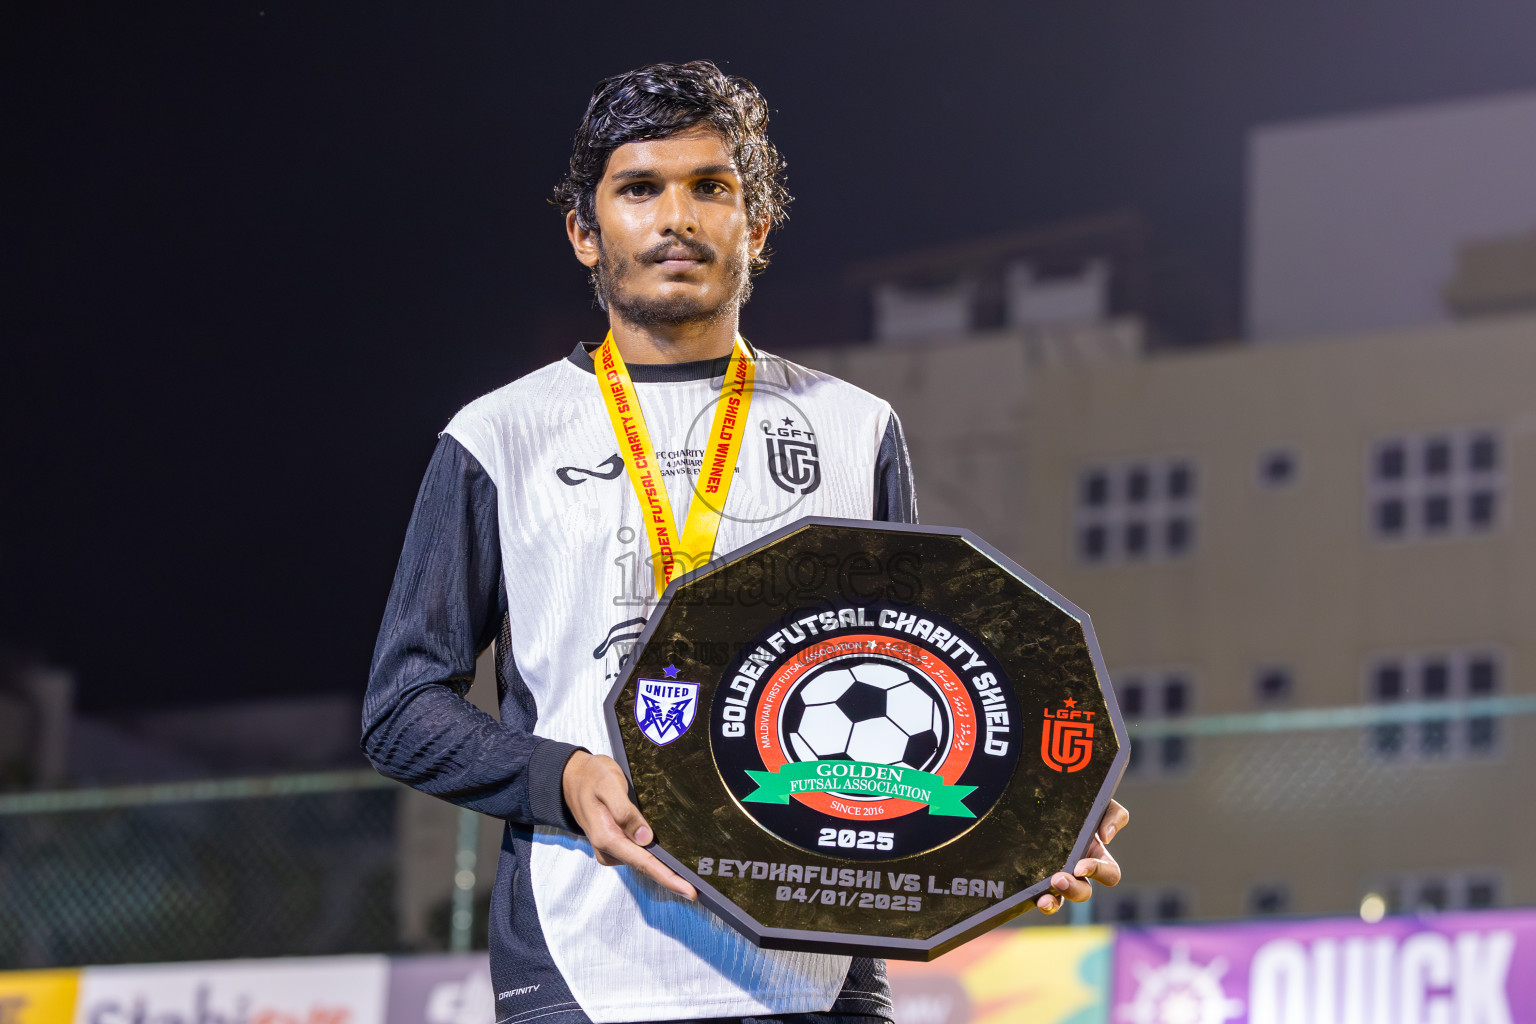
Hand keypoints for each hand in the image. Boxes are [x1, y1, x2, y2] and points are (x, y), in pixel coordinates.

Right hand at [561, 750, 696, 900]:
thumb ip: (624, 811)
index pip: (644, 862)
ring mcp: (611, 849)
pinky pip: (638, 854)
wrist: (573, 778)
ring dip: (664, 868)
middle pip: (646, 868)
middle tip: (698, 889)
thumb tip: (644, 837)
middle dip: (672, 878)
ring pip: (643, 862)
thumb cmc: (593, 778)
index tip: (689, 891)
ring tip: (689, 874)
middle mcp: (608, 849)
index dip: (668, 878)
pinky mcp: (615, 845)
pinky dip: (654, 858)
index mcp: (607, 837)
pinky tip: (669, 857)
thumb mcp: (609, 785)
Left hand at [1036, 799, 1127, 914]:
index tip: (1081, 866)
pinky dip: (1040, 902)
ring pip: (1061, 900)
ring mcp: (1057, 876)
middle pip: (1084, 892)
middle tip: (1058, 879)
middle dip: (1073, 889)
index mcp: (1096, 855)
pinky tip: (1033, 899)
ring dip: (1055, 903)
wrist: (1041, 794)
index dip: (1099, 872)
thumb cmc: (1077, 800)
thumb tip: (1107, 837)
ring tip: (1044, 899)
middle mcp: (1077, 870)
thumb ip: (1113, 814)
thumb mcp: (1100, 802)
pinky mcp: (1036, 877)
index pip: (1109, 873)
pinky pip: (1040, 897)